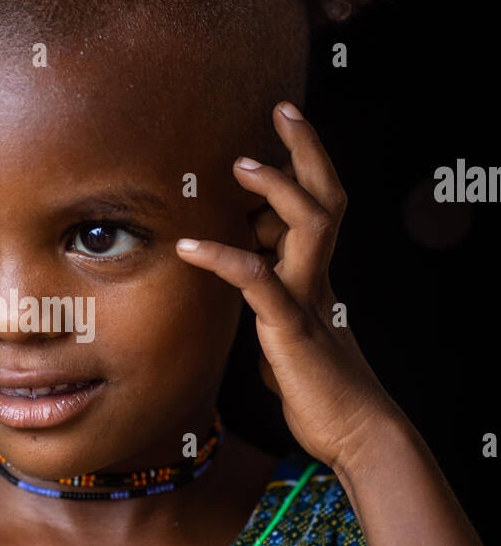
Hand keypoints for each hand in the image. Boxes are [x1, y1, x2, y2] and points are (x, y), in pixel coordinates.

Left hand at [176, 101, 400, 473]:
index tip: (278, 133)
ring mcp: (309, 300)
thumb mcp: (286, 339)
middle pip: (326, 197)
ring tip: (240, 164)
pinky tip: (188, 247)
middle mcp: (318, 278)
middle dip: (306, 149)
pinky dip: (223, 258)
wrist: (358, 436)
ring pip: (309, 224)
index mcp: (316, 277)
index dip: (303, 166)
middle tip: (283, 110)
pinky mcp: (291, 329)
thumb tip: (246, 290)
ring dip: (277, 188)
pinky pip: (259, 281)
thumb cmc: (320, 393)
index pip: (318, 206)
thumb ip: (269, 308)